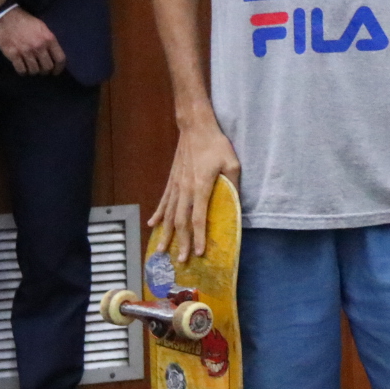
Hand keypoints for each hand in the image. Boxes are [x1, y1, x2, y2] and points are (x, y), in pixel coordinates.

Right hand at [0, 8, 64, 74]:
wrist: (7, 17)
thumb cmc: (27, 22)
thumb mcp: (43, 28)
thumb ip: (49, 41)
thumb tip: (54, 56)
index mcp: (49, 39)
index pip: (60, 59)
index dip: (59, 68)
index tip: (56, 72)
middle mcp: (39, 46)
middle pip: (47, 67)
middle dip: (45, 71)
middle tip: (42, 70)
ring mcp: (25, 51)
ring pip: (34, 70)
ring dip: (34, 71)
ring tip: (31, 68)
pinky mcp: (13, 54)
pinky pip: (21, 70)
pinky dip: (23, 72)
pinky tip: (23, 69)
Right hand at [148, 119, 240, 263]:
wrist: (196, 127)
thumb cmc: (216, 144)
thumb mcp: (232, 163)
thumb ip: (233, 184)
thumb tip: (236, 203)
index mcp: (201, 186)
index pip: (199, 217)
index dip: (199, 237)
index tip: (200, 252)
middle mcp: (185, 189)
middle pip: (181, 221)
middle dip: (182, 242)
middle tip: (181, 261)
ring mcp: (176, 185)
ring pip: (169, 214)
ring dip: (166, 234)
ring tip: (161, 250)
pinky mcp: (172, 180)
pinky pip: (164, 201)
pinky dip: (158, 214)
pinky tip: (153, 225)